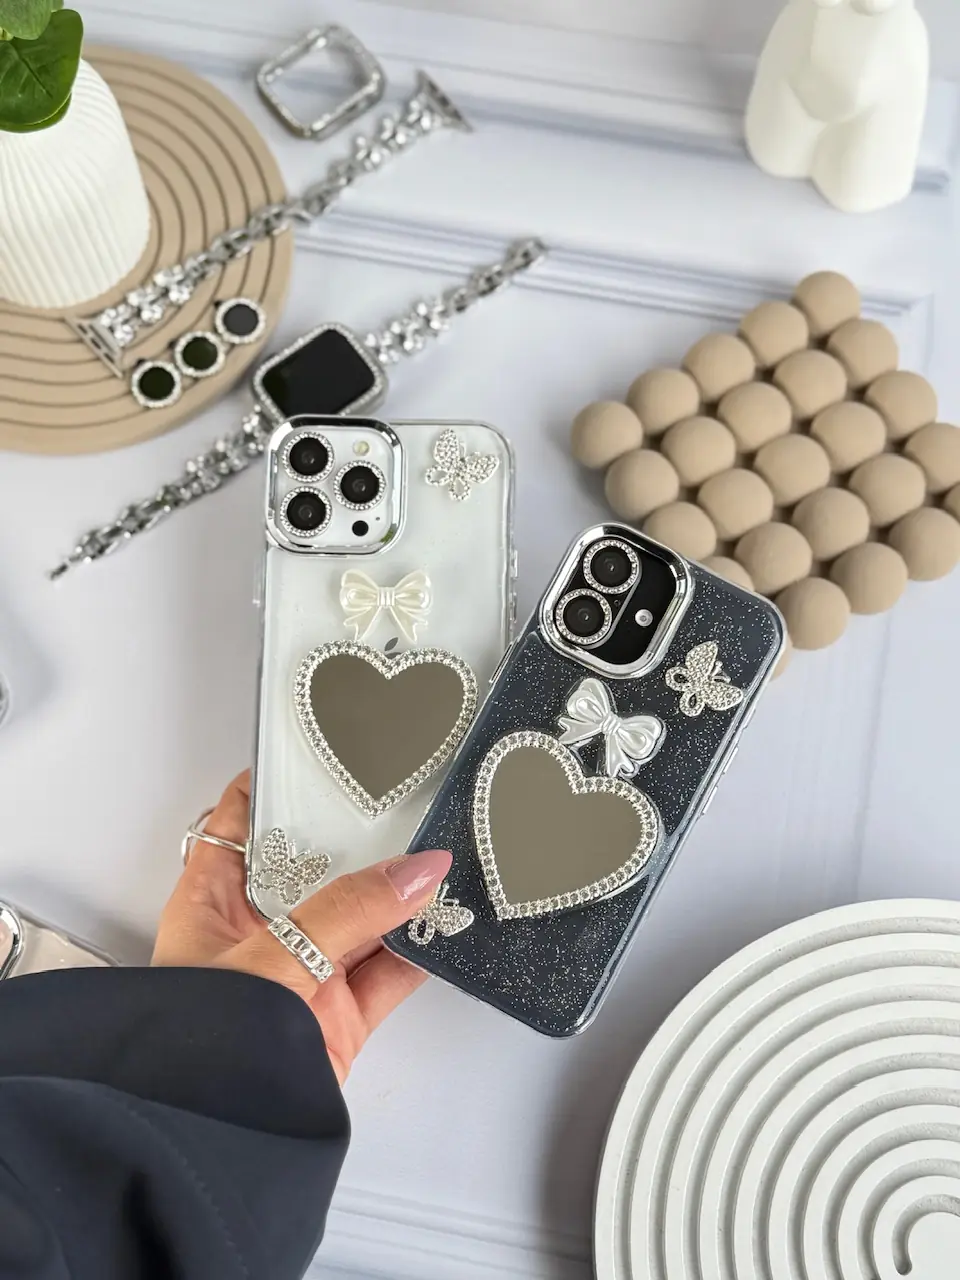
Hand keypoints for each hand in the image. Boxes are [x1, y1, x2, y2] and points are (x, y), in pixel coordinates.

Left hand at [153, 771, 450, 1083]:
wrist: (214, 1144)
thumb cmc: (201, 1049)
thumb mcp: (272, 960)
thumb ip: (347, 912)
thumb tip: (420, 869)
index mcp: (211, 907)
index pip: (238, 829)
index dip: (273, 790)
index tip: (316, 756)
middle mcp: (256, 937)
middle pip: (313, 871)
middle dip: (357, 842)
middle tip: (404, 802)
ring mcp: (300, 978)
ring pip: (359, 921)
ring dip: (399, 897)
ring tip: (442, 856)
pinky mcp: (337, 1021)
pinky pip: (388, 975)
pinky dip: (421, 952)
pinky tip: (449, 923)